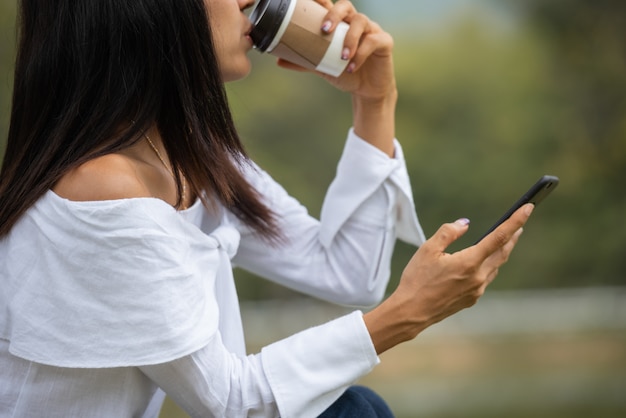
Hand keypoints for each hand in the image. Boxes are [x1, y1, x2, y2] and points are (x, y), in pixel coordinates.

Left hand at [276, 0, 395, 100]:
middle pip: (346, 6)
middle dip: (334, 14)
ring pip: (361, 22)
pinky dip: (361, 54)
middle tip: (325, 30)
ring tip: (342, 57)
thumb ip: (303, 61)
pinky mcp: (384, 42)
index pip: (329, 4)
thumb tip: (278, 60)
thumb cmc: (345, 73)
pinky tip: (352, 67)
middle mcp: (355, 22)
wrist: (366, 92)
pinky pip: (373, 41)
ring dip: (350, 39)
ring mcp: (372, 30)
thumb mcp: (321, 67)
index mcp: (340, 23)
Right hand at [364, 204, 533, 353]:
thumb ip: (448, 232)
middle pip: (503, 252)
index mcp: (469, 262)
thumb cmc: (416, 279)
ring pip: (495, 266)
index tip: (529, 208)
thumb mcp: (427, 249)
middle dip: (512, 236)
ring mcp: (477, 290)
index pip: (499, 237)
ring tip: (504, 240)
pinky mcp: (471, 299)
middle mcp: (478, 277)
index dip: (516, 221)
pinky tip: (481, 262)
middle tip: (519, 223)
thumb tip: (465, 224)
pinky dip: (488, 265)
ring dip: (501, 251)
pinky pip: (485, 278)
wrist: (411, 312)